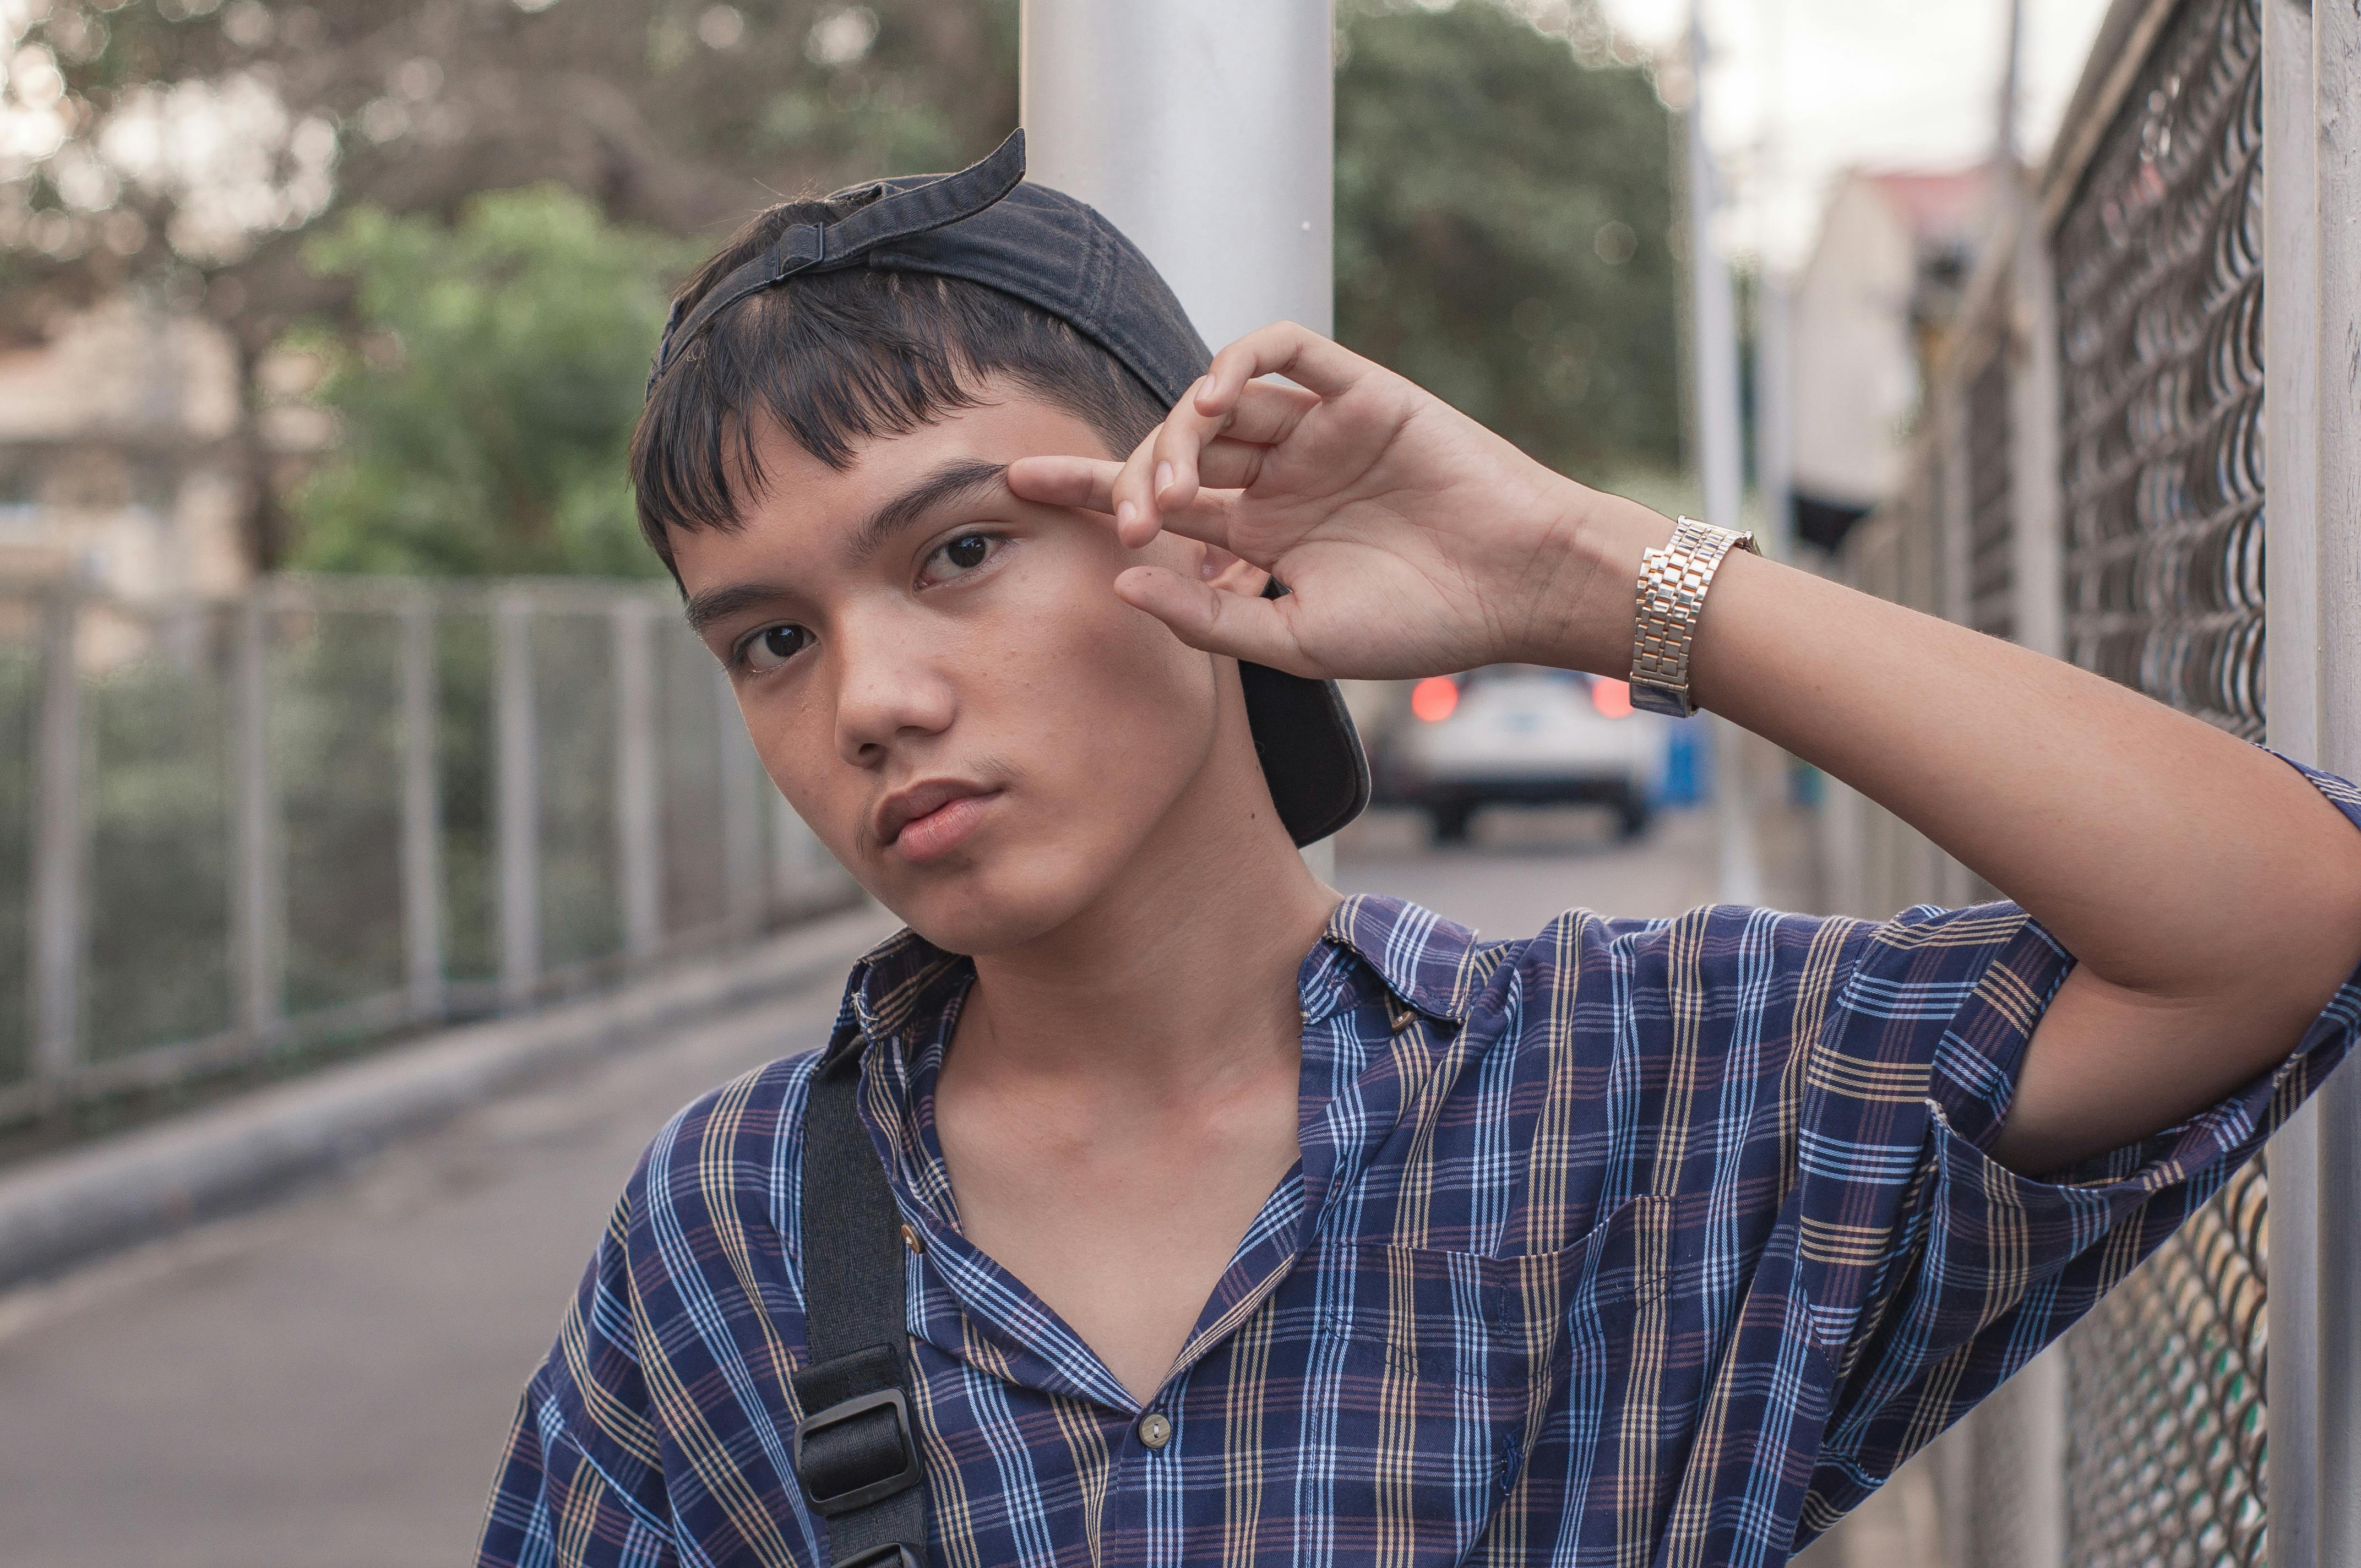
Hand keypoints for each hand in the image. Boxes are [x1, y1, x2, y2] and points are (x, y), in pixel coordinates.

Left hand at [1005, 322, 1660, 680]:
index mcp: (1259, 535)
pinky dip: (1237, 361)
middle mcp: (1278, 476)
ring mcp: (1315, 430)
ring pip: (1216, 402)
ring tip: (1175, 489)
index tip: (1019, 486)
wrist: (1517, 589)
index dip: (1085, 487)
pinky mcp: (1357, 391)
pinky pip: (1283, 350)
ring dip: (1178, 436)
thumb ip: (1207, 613)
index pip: (1154, 499)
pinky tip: (1210, 399)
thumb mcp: (1295, 639)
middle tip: (1135, 522)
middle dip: (1133, 477)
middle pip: (1173, 450)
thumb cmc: (1420, 626)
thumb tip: (1117, 579)